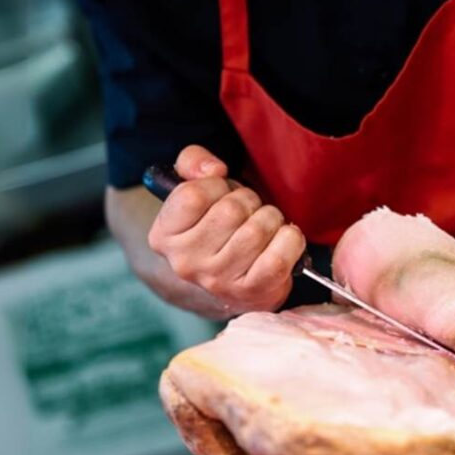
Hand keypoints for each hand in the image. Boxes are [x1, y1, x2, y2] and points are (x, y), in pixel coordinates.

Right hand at [147, 145, 304, 313]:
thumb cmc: (219, 226)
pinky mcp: (252, 292)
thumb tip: (214, 170)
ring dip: (271, 219)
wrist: (234, 281)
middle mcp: (185, 262)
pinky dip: (290, 240)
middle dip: (250, 201)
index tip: (222, 195)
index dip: (217, 186)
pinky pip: (279, 257)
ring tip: (264, 227)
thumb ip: (193, 162)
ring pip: (258, 230)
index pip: (193, 195)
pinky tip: (282, 241)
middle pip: (232, 210)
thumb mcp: (197, 187)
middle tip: (249, 212)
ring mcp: (218, 281)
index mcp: (164, 236)